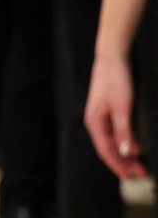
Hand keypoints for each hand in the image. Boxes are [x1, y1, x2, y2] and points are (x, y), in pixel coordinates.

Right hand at [85, 53, 146, 179]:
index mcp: (94, 122)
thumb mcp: (123, 108)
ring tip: (138, 164)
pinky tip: (133, 147)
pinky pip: (114, 134)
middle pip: (108, 148)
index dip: (119, 166)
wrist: (112, 58)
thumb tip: (127, 154)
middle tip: (141, 174)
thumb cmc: (115, 80)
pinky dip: (124, 143)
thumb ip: (124, 132)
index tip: (132, 177)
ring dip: (125, 155)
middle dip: (123, 163)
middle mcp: (95, 121)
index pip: (106, 151)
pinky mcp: (107, 111)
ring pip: (112, 142)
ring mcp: (101, 116)